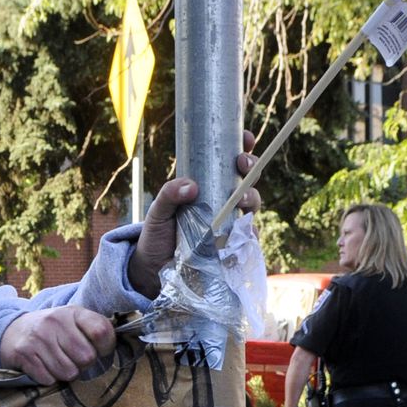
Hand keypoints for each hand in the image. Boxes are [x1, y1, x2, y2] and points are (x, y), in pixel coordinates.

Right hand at [0, 307, 116, 384]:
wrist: (13, 331)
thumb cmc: (54, 330)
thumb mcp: (74, 321)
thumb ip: (95, 329)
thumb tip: (121, 345)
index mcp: (73, 312)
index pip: (102, 331)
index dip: (106, 346)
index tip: (100, 349)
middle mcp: (55, 321)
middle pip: (86, 357)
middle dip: (83, 364)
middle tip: (74, 357)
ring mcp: (38, 337)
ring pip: (68, 372)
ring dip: (66, 373)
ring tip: (59, 361)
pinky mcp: (24, 353)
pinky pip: (49, 379)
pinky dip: (49, 377)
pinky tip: (44, 366)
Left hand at [128, 130, 260, 297]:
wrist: (155, 268)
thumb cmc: (158, 233)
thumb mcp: (158, 210)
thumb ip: (169, 194)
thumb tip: (190, 185)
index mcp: (208, 185)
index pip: (229, 161)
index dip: (242, 145)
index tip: (244, 137)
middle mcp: (223, 201)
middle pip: (247, 178)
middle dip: (251, 166)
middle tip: (242, 163)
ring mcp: (230, 223)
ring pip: (252, 204)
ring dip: (251, 197)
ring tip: (241, 198)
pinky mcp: (232, 245)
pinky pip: (248, 236)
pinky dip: (250, 232)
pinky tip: (246, 230)